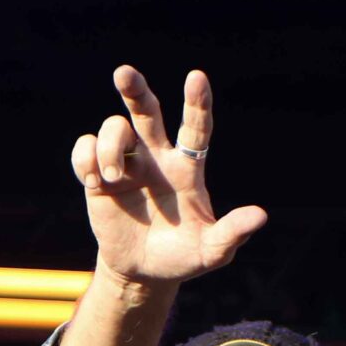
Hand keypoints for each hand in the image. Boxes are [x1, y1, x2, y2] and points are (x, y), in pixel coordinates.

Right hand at [70, 65, 267, 288]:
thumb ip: (232, 233)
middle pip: (147, 111)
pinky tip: (96, 181)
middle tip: (124, 72)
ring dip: (111, 147)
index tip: (197, 78)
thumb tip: (260, 216)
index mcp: (187, 168)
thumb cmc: (184, 256)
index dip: (197, 104)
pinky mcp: (98, 175)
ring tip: (113, 178)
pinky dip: (86, 158)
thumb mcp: (213, 251)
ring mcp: (127, 164)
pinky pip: (85, 149)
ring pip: (114, 129)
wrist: (144, 272)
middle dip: (135, 90)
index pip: (195, 129)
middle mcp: (156, 157)